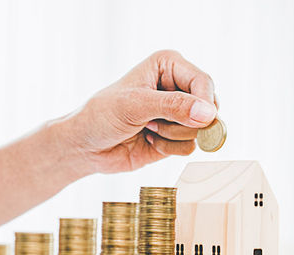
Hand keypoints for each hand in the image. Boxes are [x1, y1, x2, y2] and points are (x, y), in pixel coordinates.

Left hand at [59, 50, 217, 172]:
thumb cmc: (101, 116)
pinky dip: (168, 148)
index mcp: (168, 66)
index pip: (204, 81)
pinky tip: (148, 140)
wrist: (84, 145)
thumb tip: (209, 113)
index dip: (204, 102)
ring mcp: (177, 113)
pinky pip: (190, 147)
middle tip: (151, 121)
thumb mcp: (134, 105)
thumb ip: (173, 106)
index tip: (195, 119)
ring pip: (201, 130)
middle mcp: (177, 86)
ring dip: (171, 135)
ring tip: (145, 128)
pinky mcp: (176, 137)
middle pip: (209, 107)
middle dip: (182, 121)